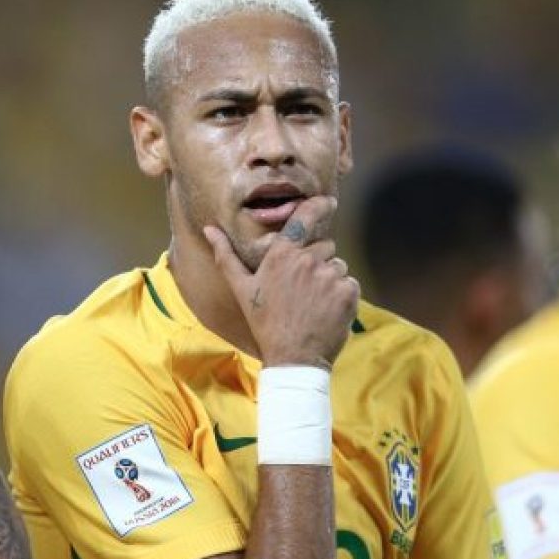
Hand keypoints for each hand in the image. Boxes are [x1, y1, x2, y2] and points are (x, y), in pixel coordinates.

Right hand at [204, 196, 358, 368]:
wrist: (293, 357)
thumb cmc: (264, 322)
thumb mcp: (241, 288)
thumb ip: (226, 255)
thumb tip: (209, 228)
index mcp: (282, 255)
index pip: (305, 217)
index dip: (319, 206)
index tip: (327, 201)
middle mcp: (307, 260)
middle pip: (325, 245)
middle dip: (318, 260)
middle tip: (303, 287)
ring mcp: (330, 275)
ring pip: (338, 265)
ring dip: (330, 278)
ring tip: (313, 302)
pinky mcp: (347, 292)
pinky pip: (349, 282)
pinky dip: (342, 294)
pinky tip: (325, 310)